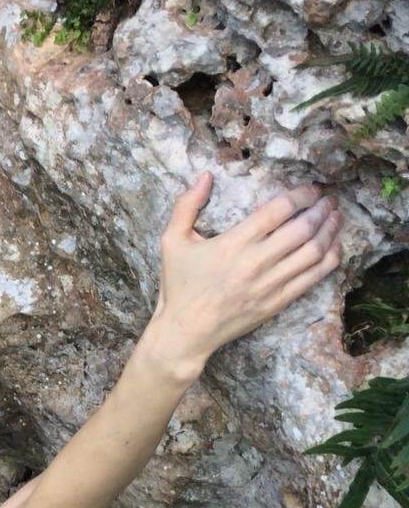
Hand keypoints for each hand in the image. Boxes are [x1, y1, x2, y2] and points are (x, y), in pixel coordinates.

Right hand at [152, 172, 343, 370]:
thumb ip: (186, 205)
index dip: (301, 195)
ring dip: (330, 231)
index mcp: (234, 242)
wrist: (185, 332)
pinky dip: (329, 260)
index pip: (279, 210)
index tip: (311, 189)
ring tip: (336, 217)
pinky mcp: (277, 302)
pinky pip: (312, 278)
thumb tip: (206, 176)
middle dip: (321, 210)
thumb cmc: (178, 286)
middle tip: (329, 199)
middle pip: (302, 229)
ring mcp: (270, 284)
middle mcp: (256, 262)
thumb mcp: (171, 241)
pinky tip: (334, 247)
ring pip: (313, 252)